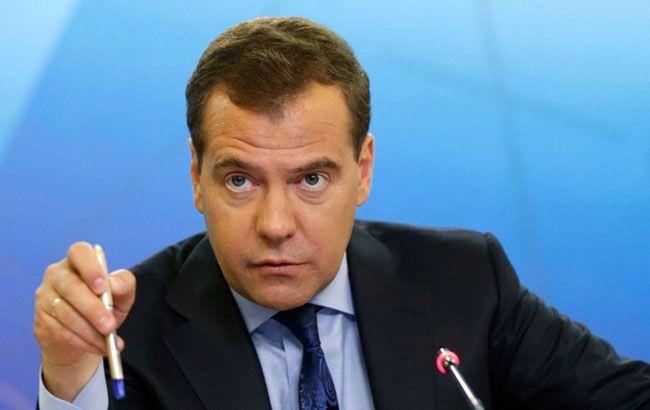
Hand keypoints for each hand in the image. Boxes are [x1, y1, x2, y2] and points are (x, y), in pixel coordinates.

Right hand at [33, 242, 135, 400]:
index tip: (102, 286)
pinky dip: (84, 342)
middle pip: (71, 287)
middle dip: (93, 309)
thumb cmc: (104, 305)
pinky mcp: (41, 320)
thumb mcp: (121, 295)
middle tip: (110, 326)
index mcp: (78, 261)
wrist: (84, 334)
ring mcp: (44, 297)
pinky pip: (61, 332)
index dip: (90, 267)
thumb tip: (115, 285)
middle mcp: (57, 274)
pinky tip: (100, 347)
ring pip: (66, 314)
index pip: (79, 252)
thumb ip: (124, 285)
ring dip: (91, 331)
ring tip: (110, 341)